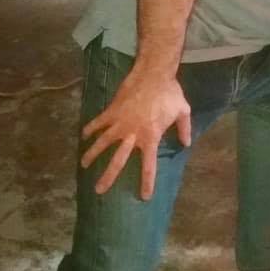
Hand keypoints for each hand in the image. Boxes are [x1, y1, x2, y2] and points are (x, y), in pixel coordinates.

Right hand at [79, 71, 191, 199]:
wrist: (153, 74)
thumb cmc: (170, 93)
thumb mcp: (183, 111)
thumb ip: (184, 129)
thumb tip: (186, 144)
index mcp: (150, 138)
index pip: (148, 166)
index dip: (146, 182)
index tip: (144, 197)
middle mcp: (132, 135)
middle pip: (118, 161)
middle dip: (108, 177)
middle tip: (99, 191)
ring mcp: (119, 123)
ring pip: (102, 143)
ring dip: (92, 155)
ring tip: (84, 165)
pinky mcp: (111, 111)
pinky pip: (97, 122)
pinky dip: (89, 129)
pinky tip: (83, 135)